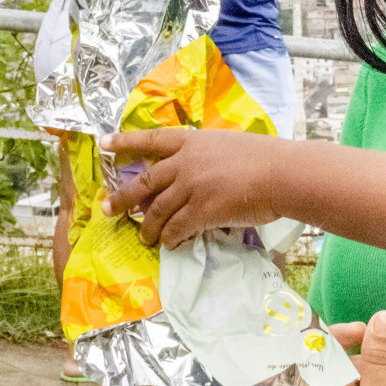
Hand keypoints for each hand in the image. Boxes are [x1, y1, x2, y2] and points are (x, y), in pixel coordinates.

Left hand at [102, 127, 280, 248]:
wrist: (281, 173)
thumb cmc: (264, 157)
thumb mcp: (228, 145)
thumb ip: (206, 156)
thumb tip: (194, 171)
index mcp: (192, 142)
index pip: (151, 140)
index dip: (125, 142)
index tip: (103, 142)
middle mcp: (185, 163)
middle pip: (144, 181)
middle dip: (122, 197)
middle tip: (107, 209)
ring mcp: (191, 187)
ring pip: (157, 210)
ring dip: (148, 227)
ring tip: (145, 237)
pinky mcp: (201, 211)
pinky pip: (176, 228)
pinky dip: (170, 239)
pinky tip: (169, 245)